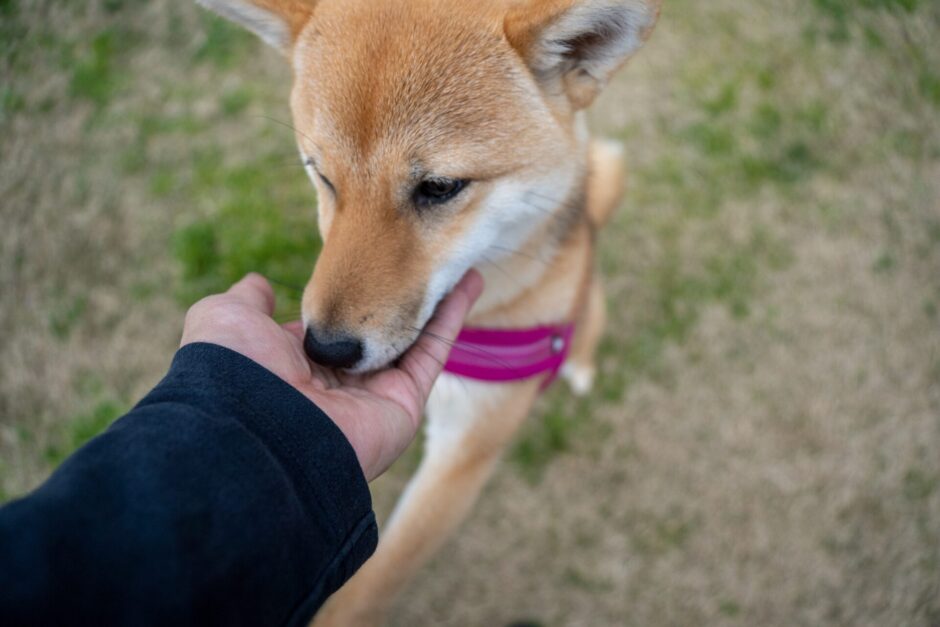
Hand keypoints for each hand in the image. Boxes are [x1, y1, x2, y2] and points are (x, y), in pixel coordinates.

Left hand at [180, 272, 482, 480]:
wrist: (259, 429)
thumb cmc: (235, 370)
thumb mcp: (226, 320)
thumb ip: (248, 301)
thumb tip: (259, 284)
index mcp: (292, 364)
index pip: (331, 323)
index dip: (348, 292)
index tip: (368, 255)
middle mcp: (334, 382)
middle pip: (375, 329)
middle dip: (398, 292)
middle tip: (420, 249)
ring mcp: (371, 394)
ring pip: (410, 336)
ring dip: (433, 297)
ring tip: (450, 251)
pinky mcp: (404, 403)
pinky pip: (432, 353)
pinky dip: (452, 317)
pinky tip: (467, 282)